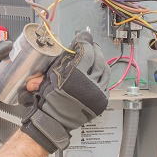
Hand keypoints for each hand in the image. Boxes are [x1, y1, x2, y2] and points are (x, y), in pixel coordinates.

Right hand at [20, 31, 109, 152]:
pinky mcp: (102, 100)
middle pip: (98, 58)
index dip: (85, 41)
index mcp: (74, 76)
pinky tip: (98, 71)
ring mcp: (97, 93)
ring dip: (100, 60)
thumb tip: (73, 46)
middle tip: (90, 45)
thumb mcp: (50, 74)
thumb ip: (62, 59)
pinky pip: (106, 82)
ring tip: (95, 57)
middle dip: (94, 49)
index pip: (86, 51)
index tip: (83, 37)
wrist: (54, 120)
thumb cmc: (49, 99)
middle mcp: (88, 84)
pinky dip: (103, 75)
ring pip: (105, 70)